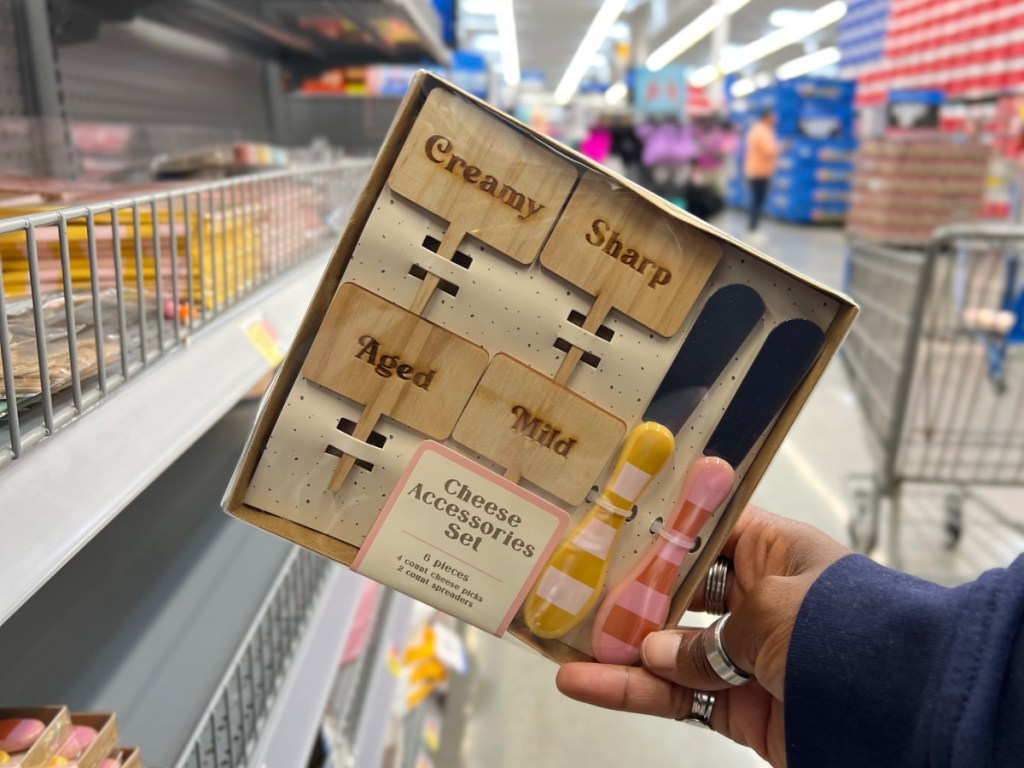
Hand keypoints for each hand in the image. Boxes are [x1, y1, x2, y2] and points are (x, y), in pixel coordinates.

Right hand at [556, 506, 849, 767]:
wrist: (909, 715)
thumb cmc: (848, 633)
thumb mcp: (771, 611)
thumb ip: (705, 633)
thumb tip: (657, 652)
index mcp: (772, 552)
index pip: (706, 530)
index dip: (662, 529)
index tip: (612, 525)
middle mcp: (757, 598)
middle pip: (678, 591)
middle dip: (629, 594)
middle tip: (575, 587)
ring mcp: (744, 655)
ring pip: (667, 647)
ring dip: (618, 647)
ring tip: (565, 639)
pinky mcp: (738, 706)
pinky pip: (675, 695)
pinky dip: (632, 691)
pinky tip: (587, 683)